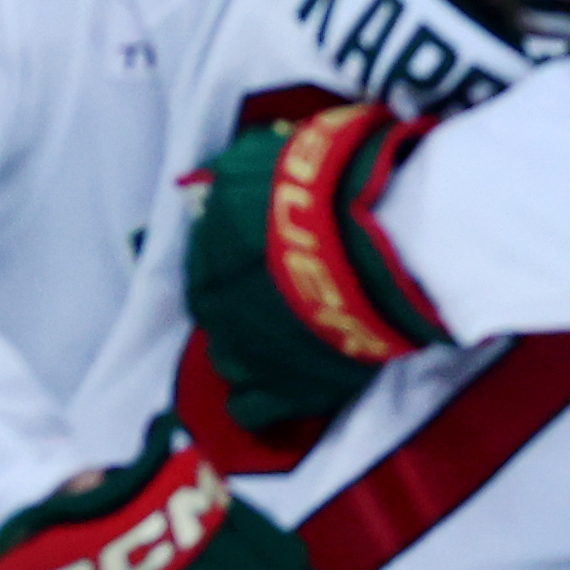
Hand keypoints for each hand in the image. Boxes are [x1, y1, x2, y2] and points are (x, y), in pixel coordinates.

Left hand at [182, 102, 451, 438]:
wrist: (369, 244)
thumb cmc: (317, 193)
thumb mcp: (255, 158)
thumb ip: (225, 178)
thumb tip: (200, 186)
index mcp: (205, 255)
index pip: (205, 264)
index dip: (237, 259)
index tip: (268, 252)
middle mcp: (212, 310)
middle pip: (216, 313)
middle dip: (243, 304)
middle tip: (285, 292)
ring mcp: (244, 356)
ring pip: (228, 362)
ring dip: (250, 348)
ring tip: (288, 336)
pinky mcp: (284, 394)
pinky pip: (254, 410)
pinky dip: (264, 399)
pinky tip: (286, 383)